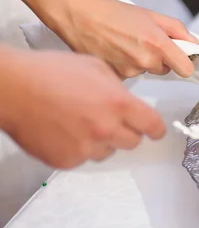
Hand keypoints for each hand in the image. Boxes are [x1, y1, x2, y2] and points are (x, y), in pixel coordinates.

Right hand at [0, 49, 164, 168]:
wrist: (13, 88)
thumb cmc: (49, 72)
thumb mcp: (96, 67)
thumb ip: (119, 88)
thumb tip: (128, 101)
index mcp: (119, 104)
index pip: (153, 126)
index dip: (156, 128)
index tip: (155, 129)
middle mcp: (106, 129)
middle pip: (134, 142)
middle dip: (128, 131)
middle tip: (112, 120)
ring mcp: (86, 148)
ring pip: (108, 151)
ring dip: (103, 140)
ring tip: (81, 121)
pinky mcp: (67, 160)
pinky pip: (84, 158)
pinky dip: (79, 148)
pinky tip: (66, 130)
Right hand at [54, 0, 197, 78]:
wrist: (78, 16)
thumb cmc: (113, 13)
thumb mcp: (152, 15)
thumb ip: (178, 30)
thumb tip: (194, 43)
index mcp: (158, 45)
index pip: (186, 69)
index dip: (185, 63)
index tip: (180, 57)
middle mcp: (145, 62)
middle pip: (164, 70)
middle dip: (159, 58)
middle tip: (143, 41)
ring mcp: (129, 72)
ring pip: (145, 72)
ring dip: (139, 61)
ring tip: (124, 43)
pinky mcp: (115, 78)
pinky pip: (129, 75)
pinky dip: (124, 66)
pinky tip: (114, 52)